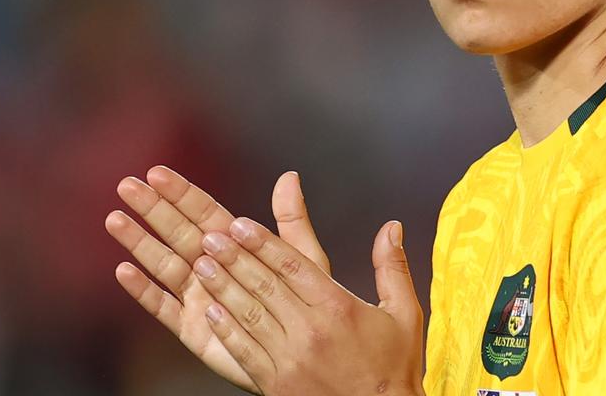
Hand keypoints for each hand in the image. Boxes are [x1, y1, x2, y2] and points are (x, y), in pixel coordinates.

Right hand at [105, 167, 329, 393]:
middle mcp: (211, 266)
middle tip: (127, 185)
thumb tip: (290, 175)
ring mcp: (198, 296)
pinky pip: (162, 307)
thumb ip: (292, 220)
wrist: (302, 354)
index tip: (157, 173)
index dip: (181, 193)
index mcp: (236, 245)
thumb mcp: (302, 260)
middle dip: (152, 209)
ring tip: (115, 220)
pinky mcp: (191, 328)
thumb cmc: (304, 304)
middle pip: (177, 232)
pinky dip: (143, 291)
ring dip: (139, 243)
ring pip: (163, 264)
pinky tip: (125, 272)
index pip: (203, 212)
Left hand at [192, 216, 424, 395]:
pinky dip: (227, 330)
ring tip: (201, 265)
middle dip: (234, 258)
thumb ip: (392, 267)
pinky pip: (246, 351)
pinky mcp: (277, 384)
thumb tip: (391, 228)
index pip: (293, 266)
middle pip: (266, 286)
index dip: (264, 243)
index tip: (240, 225)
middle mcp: (312, 331)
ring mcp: (292, 359)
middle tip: (210, 236)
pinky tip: (211, 312)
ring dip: (223, 288)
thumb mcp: (404, 313)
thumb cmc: (392, 368)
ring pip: (250, 315)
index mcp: (339, 307)